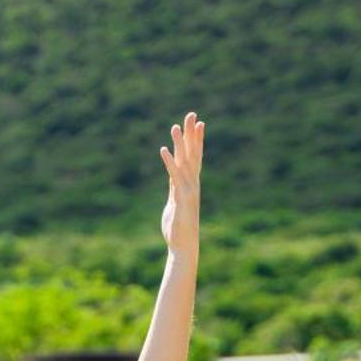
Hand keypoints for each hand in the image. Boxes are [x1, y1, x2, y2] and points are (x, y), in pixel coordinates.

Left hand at [159, 111, 203, 252]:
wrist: (183, 245)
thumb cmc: (178, 227)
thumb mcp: (175, 202)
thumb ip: (175, 188)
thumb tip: (174, 180)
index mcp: (190, 183)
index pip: (194, 156)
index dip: (195, 139)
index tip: (197, 122)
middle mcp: (192, 183)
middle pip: (193, 154)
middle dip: (192, 134)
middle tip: (192, 114)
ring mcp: (189, 190)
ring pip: (185, 162)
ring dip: (180, 144)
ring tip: (175, 126)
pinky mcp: (182, 198)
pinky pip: (174, 177)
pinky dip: (169, 162)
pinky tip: (163, 149)